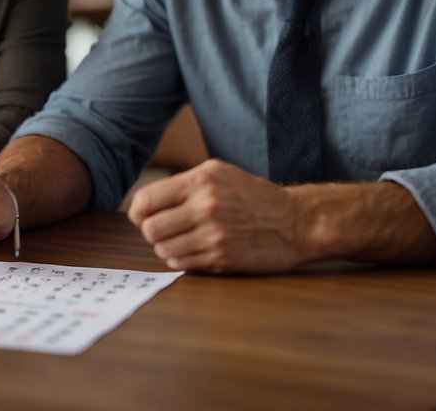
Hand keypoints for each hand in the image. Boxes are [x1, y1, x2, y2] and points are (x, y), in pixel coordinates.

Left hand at [126, 158, 304, 273]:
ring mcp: (213, 234)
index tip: (144, 216)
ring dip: (167, 247)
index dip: (139, 212)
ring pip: (163, 248)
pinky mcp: (221, 257)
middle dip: (152, 232)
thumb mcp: (220, 174)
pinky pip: (182, 263)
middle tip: (165, 231)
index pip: (146, 200)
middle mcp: (205, 206)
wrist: (296, 221)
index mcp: (201, 180)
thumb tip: (146, 203)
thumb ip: (184, 184)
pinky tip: (197, 251)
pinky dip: (182, 259)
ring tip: (183, 241)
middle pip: (150, 228)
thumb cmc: (254, 196)